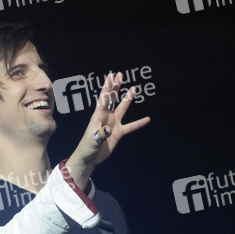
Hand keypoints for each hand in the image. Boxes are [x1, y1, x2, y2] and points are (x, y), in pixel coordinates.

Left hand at [66, 72, 149, 188]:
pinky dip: (139, 123)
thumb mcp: (93, 141)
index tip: (111, 76)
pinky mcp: (118, 133)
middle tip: (120, 75)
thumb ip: (100, 135)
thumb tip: (108, 130)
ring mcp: (113, 124)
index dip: (107, 88)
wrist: (89, 158)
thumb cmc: (87, 148)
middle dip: (115, 87)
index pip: (103, 99)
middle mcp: (106, 117)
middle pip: (112, 99)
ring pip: (121, 109)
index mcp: (98, 116)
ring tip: (134, 89)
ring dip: (127, 99)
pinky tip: (147, 119)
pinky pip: (130, 126)